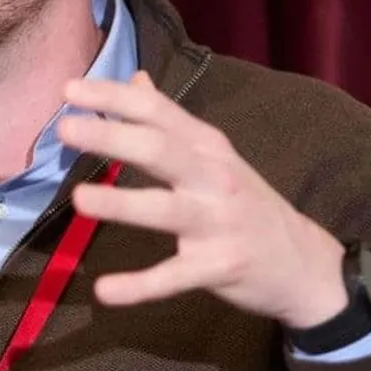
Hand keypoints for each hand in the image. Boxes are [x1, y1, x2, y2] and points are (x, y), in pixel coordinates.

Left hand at [56, 72, 346, 329]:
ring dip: (122, 204)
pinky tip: (104, 291)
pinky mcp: (218, 267)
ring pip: (165, 210)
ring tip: (79, 198)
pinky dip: (140, 286)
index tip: (68, 90)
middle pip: (159, 151)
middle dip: (112, 137)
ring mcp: (217, 223)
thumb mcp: (212, 154)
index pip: (157, 112)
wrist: (305, 264)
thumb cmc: (244, 201)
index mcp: (206, 146)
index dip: (113, 98)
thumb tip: (135, 78)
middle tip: (65, 130)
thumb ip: (169, 119)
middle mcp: (213, 177)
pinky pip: (174, 277)